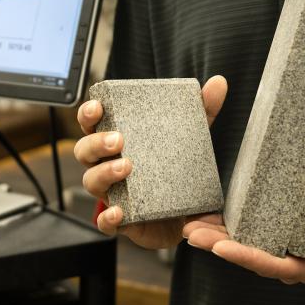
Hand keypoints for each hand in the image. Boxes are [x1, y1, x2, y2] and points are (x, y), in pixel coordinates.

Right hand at [73, 75, 227, 249]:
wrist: (186, 217)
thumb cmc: (176, 169)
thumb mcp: (191, 138)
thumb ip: (202, 111)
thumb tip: (218, 82)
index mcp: (116, 141)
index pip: (93, 123)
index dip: (88, 113)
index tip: (98, 107)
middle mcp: (107, 165)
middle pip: (85, 150)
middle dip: (96, 142)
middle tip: (118, 139)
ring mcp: (111, 193)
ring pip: (91, 182)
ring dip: (104, 173)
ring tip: (126, 167)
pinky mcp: (121, 221)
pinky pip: (104, 221)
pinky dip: (107, 217)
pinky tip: (118, 212)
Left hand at [182, 141, 304, 283]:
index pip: (271, 264)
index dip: (245, 257)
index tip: (220, 247)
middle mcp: (289, 263)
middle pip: (248, 258)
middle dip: (217, 247)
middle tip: (191, 232)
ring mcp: (278, 254)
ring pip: (241, 250)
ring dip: (214, 239)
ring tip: (188, 225)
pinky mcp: (271, 241)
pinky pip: (245, 239)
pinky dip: (224, 231)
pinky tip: (202, 218)